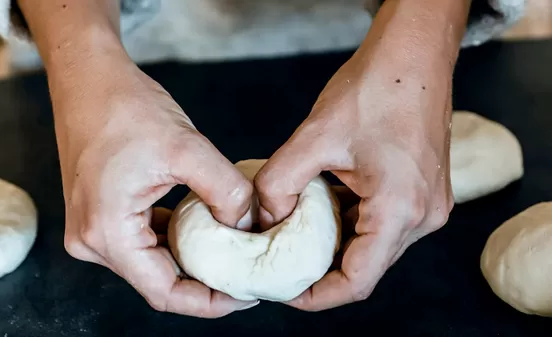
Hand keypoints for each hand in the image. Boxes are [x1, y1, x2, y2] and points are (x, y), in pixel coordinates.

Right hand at [50, 56, 256, 316]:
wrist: (88, 78)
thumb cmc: (126, 107)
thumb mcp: (187, 148)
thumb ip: (225, 191)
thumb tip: (247, 224)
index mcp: (107, 232)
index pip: (164, 292)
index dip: (209, 303)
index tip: (245, 295)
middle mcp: (91, 239)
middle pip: (158, 280)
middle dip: (204, 280)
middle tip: (246, 272)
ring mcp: (92, 227)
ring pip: (152, 261)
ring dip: (190, 258)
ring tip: (231, 250)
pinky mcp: (100, 212)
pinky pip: (142, 239)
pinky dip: (173, 238)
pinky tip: (201, 225)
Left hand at [255, 33, 454, 310]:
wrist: (414, 54)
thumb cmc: (375, 88)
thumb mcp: (314, 137)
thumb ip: (279, 184)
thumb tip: (261, 220)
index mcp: (400, 210)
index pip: (357, 282)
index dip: (316, 296)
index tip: (284, 291)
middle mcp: (422, 217)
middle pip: (365, 266)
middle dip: (320, 269)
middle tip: (280, 261)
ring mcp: (427, 205)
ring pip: (372, 245)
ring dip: (335, 243)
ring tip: (296, 232)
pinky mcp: (423, 192)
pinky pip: (382, 223)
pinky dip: (350, 222)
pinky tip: (323, 205)